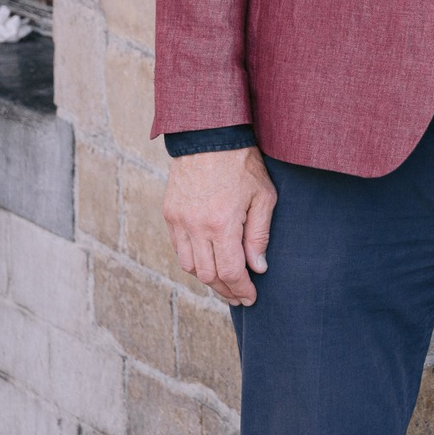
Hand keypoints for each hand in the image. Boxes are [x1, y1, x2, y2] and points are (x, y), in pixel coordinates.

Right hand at [162, 145, 276, 306]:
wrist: (209, 136)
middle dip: (226, 290)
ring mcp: (179, 221)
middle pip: (208, 275)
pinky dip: (192, 261)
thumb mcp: (264, 196)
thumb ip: (259, 235)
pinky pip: (178, 249)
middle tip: (240, 296)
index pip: (229, 271)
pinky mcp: (169, 214)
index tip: (251, 298)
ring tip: (225, 283)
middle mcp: (196, 227)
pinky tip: (207, 262)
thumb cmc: (243, 164)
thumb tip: (258, 268)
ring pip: (189, 266)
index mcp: (222, 223)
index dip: (241, 289)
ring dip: (208, 279)